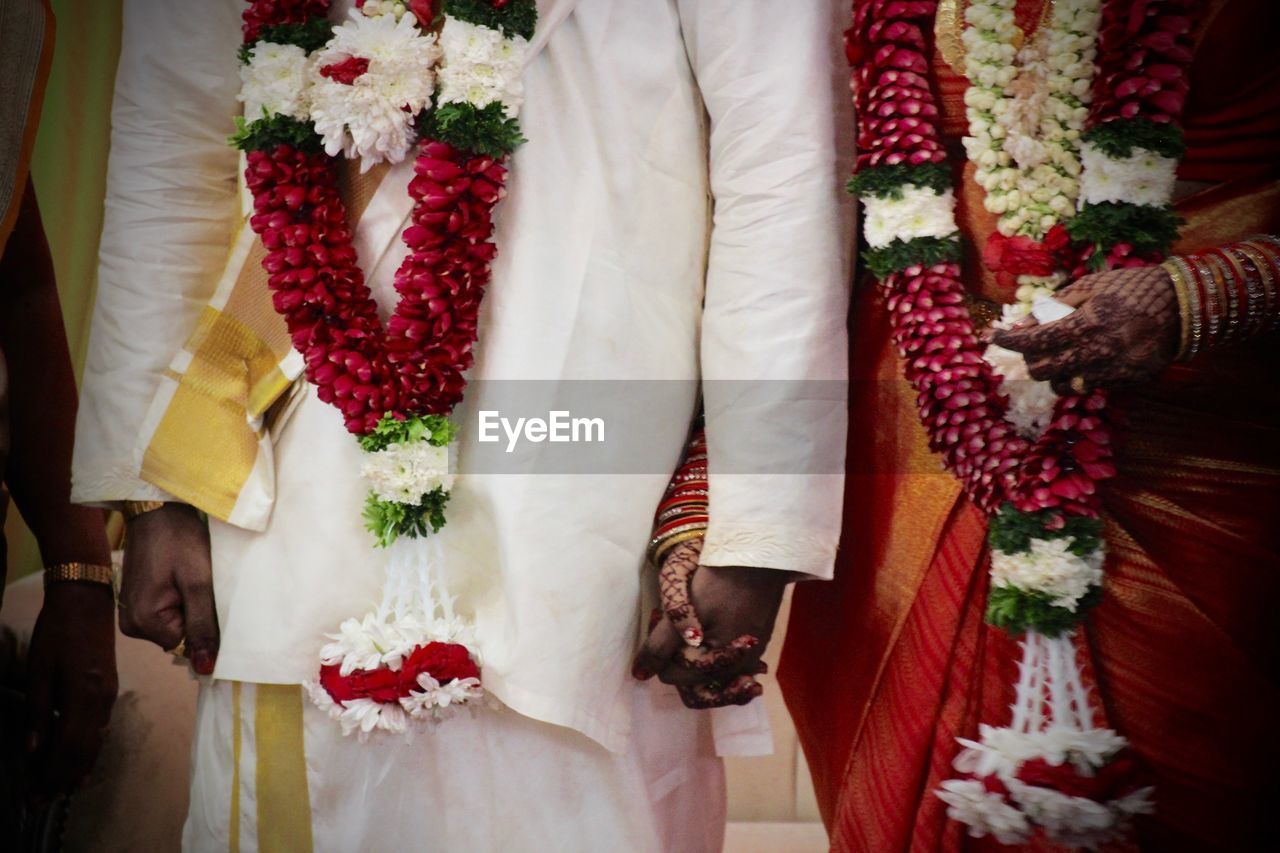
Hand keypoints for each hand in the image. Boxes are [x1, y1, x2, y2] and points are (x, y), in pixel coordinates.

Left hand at [25, 582, 116, 799]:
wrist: (87, 602)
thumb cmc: (57, 632)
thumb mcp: (39, 670)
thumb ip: (38, 711)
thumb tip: (34, 750)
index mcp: (84, 695)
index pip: (68, 747)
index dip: (50, 775)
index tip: (32, 796)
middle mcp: (102, 701)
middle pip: (84, 751)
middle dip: (60, 780)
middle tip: (38, 803)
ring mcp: (109, 697)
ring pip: (95, 744)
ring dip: (75, 770)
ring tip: (57, 792)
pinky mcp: (109, 691)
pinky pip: (100, 731)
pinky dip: (89, 753)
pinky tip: (81, 765)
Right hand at [119, 503, 217, 674]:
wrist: (158, 510)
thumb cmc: (180, 540)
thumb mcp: (198, 582)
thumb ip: (202, 626)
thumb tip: (205, 668)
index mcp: (142, 622)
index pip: (186, 646)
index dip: (204, 625)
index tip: (207, 598)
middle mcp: (131, 624)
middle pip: (179, 637)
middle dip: (195, 615)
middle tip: (198, 584)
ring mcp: (131, 613)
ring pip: (176, 625)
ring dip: (189, 606)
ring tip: (189, 578)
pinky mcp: (137, 601)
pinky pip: (167, 613)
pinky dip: (181, 600)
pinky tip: (182, 579)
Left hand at [632, 539, 789, 708]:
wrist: (760, 557)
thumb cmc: (719, 581)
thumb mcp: (683, 610)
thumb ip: (661, 645)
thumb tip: (640, 674)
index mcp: (716, 665)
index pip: (670, 675)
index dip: (659, 650)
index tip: (660, 618)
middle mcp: (737, 671)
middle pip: (691, 679)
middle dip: (676, 654)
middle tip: (674, 622)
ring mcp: (750, 661)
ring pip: (710, 676)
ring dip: (694, 656)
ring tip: (691, 626)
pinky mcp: (757, 647)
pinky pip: (729, 665)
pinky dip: (715, 655)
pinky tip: (709, 634)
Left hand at [990, 265, 1179, 393]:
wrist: (1183, 305)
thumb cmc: (1132, 288)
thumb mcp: (1091, 286)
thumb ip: (1056, 306)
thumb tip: (1025, 321)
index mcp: (1086, 324)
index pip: (1034, 341)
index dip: (1009, 341)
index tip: (995, 339)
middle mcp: (1096, 352)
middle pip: (1043, 370)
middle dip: (1028, 360)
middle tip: (1028, 349)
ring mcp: (1112, 371)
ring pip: (1064, 385)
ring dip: (1053, 373)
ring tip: (1057, 357)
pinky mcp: (1126, 381)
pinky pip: (1090, 386)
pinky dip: (1080, 376)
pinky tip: (1085, 360)